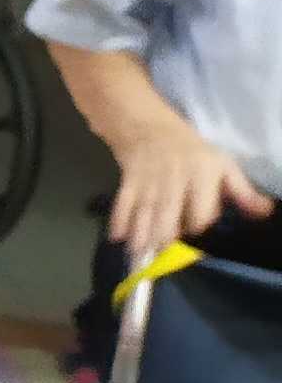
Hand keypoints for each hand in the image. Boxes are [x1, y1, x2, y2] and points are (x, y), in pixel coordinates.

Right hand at [110, 119, 274, 264]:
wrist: (150, 128)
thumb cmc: (192, 152)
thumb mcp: (223, 166)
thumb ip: (242, 192)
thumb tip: (265, 212)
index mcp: (202, 175)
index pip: (200, 209)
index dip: (198, 225)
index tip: (194, 233)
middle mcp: (174, 179)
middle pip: (168, 212)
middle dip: (164, 236)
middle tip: (163, 254)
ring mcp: (149, 180)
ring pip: (144, 211)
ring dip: (141, 233)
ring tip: (140, 251)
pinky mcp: (128, 181)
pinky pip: (123, 202)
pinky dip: (119, 220)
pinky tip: (117, 237)